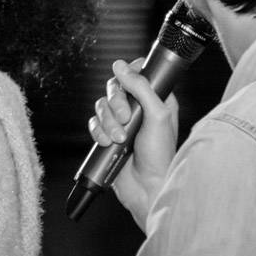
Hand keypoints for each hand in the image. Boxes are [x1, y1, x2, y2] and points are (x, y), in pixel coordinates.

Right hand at [89, 58, 178, 228]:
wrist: (147, 189)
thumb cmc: (161, 156)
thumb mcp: (158, 116)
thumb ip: (141, 87)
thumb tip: (121, 65)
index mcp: (157, 99)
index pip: (138, 74)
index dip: (129, 74)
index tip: (126, 79)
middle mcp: (139, 108)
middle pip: (115, 88)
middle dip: (116, 103)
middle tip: (125, 118)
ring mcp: (122, 123)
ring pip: (102, 105)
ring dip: (108, 122)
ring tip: (119, 138)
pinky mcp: (108, 136)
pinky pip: (94, 123)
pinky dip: (98, 132)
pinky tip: (107, 143)